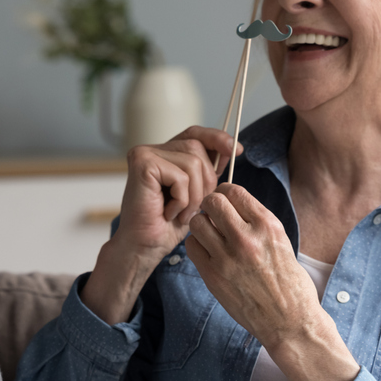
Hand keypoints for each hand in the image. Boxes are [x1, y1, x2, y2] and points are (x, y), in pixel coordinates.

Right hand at [81, 126, 238, 323]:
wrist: (145, 247)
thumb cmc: (167, 226)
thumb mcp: (197, 193)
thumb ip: (208, 170)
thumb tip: (232, 148)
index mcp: (165, 154)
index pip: (195, 133)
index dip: (217, 138)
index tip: (238, 150)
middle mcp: (152, 150)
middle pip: (197, 148)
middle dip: (206, 181)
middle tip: (192, 208)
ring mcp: (145, 154)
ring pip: (193, 162)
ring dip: (194, 195)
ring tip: (179, 213)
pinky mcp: (142, 164)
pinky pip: (180, 176)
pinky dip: (182, 200)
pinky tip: (168, 213)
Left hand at [186, 184, 358, 380]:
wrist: (290, 322)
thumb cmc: (290, 284)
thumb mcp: (281, 241)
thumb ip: (256, 222)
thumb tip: (231, 204)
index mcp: (267, 225)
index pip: (233, 190)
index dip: (225, 193)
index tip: (225, 201)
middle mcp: (246, 238)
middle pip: (212, 201)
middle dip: (210, 206)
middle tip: (214, 217)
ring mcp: (227, 257)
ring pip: (197, 222)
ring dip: (202, 226)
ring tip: (211, 236)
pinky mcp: (213, 275)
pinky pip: (191, 246)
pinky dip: (197, 246)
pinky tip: (209, 253)